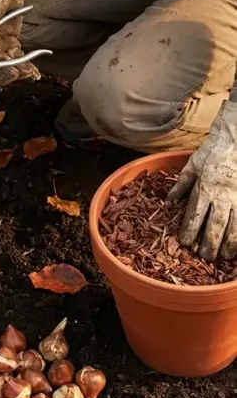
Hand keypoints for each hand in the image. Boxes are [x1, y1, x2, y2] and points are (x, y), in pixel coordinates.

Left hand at [168, 100, 236, 260]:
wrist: (235, 140)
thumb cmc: (212, 152)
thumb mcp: (192, 166)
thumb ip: (180, 185)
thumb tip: (168, 201)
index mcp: (204, 188)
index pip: (194, 216)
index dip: (189, 233)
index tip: (186, 244)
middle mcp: (221, 196)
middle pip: (215, 227)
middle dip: (209, 245)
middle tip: (205, 257)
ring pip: (234, 227)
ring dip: (228, 244)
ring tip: (223, 256)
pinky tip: (236, 245)